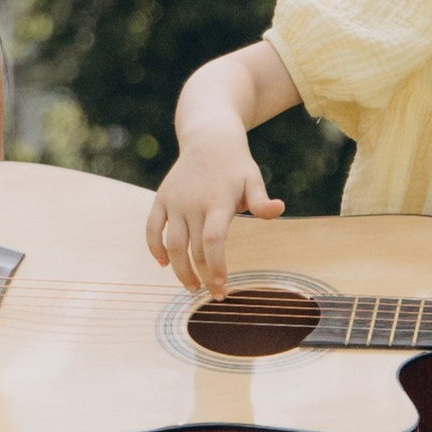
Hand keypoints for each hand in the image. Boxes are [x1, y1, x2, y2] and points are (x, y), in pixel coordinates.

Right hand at [147, 126, 284, 295]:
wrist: (208, 138)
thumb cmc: (235, 165)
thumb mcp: (253, 179)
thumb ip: (261, 201)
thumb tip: (278, 210)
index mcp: (218, 200)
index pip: (213, 240)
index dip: (216, 266)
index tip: (222, 285)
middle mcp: (193, 202)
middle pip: (193, 249)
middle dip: (203, 276)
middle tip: (214, 294)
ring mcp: (175, 201)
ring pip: (172, 244)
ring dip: (179, 270)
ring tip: (191, 287)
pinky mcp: (161, 199)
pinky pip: (152, 228)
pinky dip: (155, 247)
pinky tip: (163, 264)